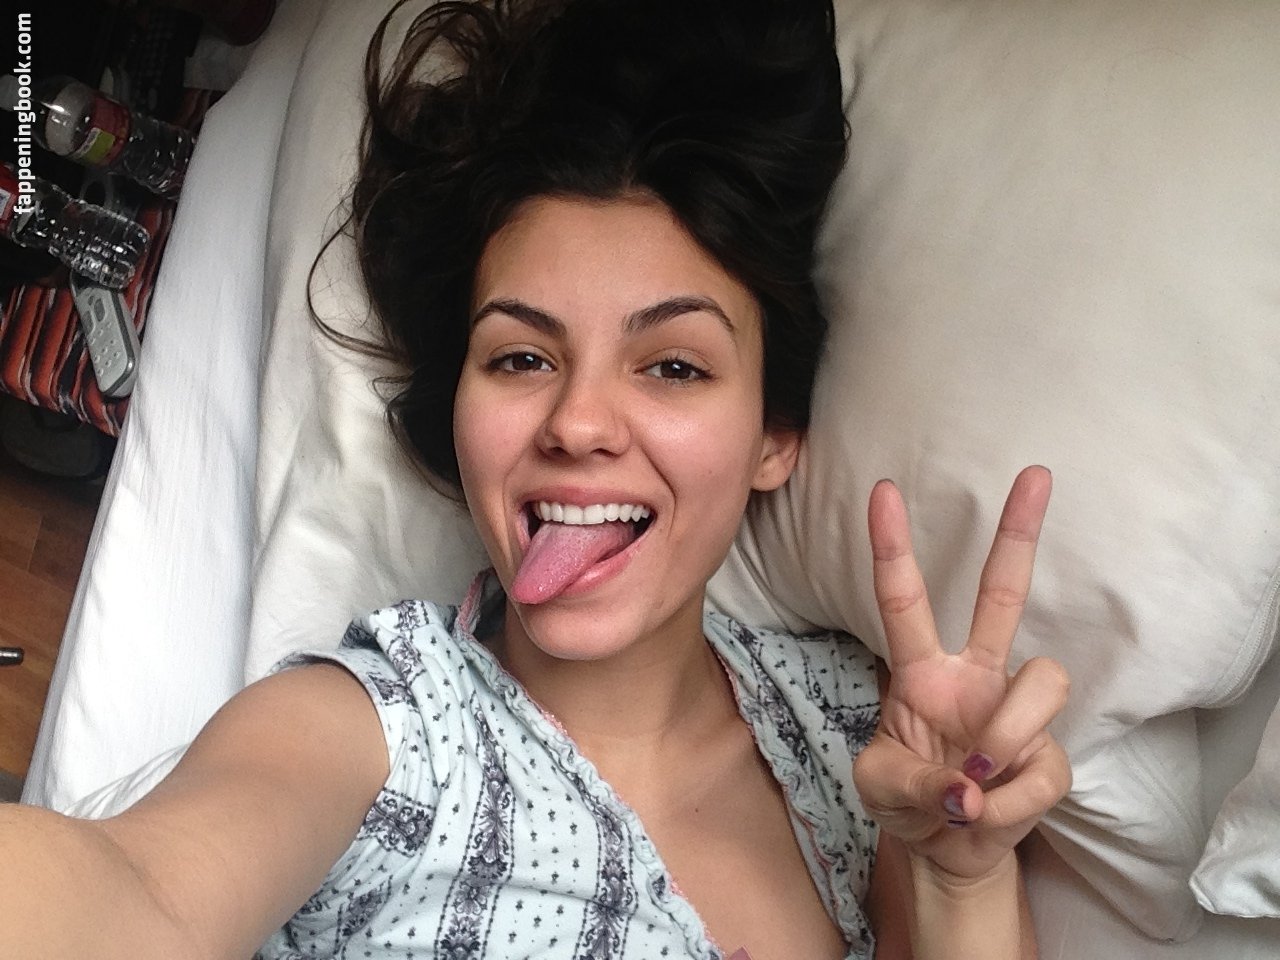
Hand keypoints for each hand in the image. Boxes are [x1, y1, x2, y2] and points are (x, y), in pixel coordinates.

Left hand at [852, 466, 1070, 880]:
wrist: (945, 851)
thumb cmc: (904, 800)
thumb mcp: (878, 790)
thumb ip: (910, 783)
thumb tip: (968, 789)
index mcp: (921, 671)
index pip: (903, 600)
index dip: (891, 548)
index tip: (882, 491)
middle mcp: (974, 676)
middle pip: (1003, 593)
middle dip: (1019, 534)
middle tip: (1035, 474)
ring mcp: (1015, 712)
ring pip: (1043, 680)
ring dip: (1007, 735)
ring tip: (971, 785)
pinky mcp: (1049, 759)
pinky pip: (1043, 765)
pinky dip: (1007, 805)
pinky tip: (984, 816)